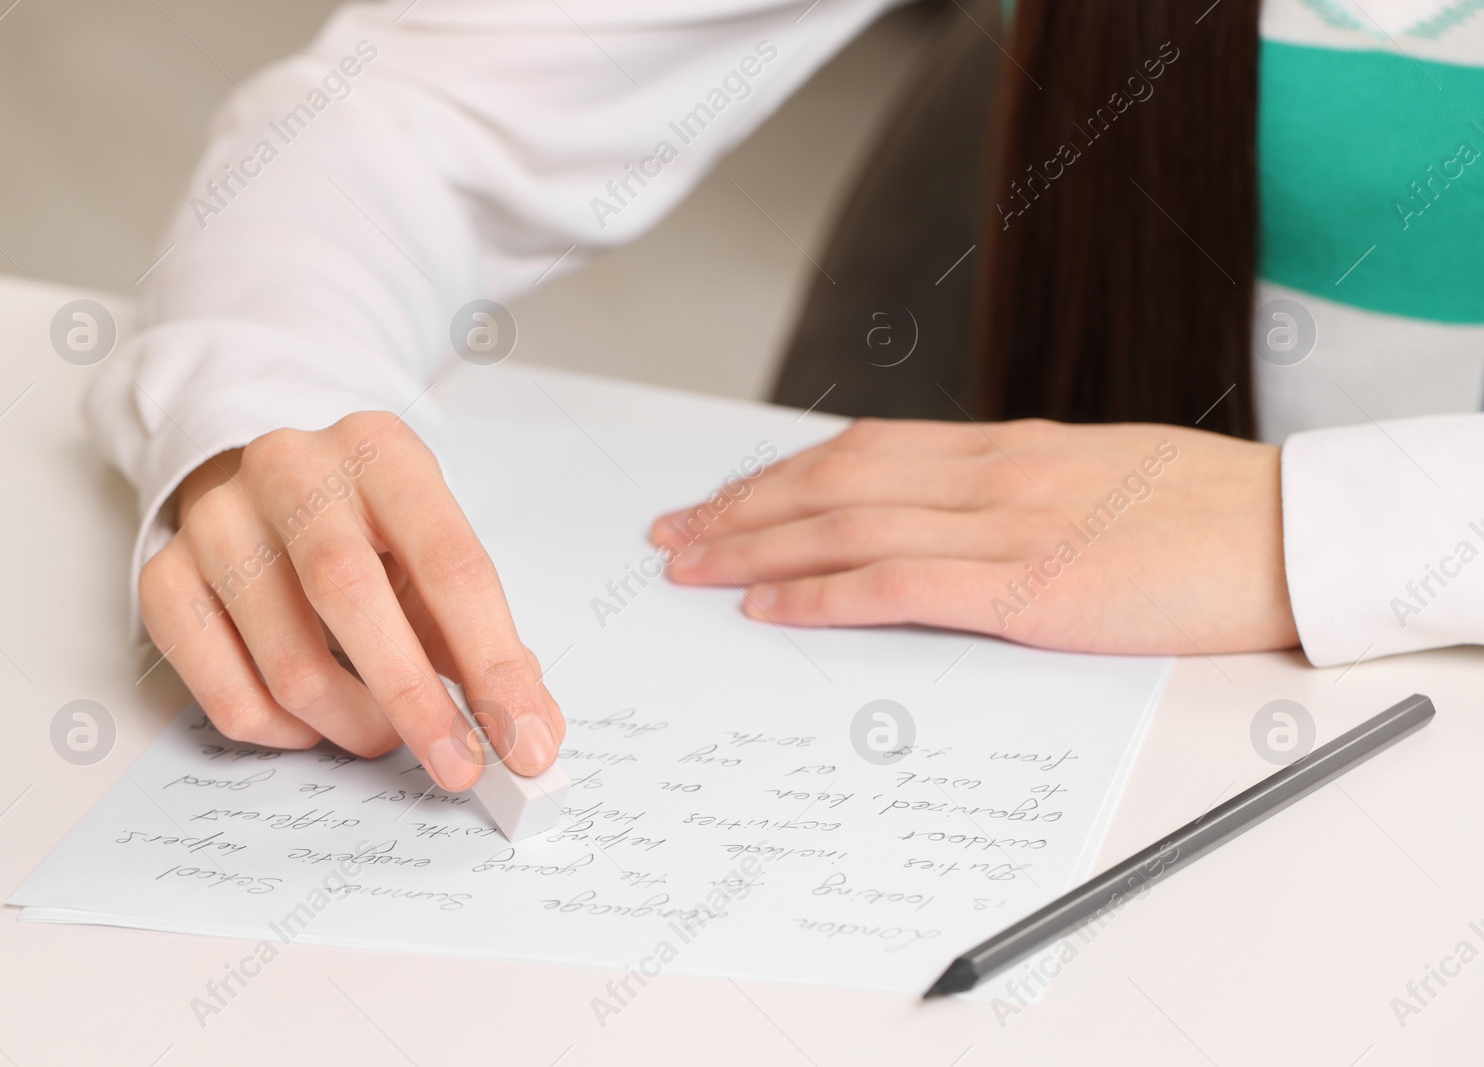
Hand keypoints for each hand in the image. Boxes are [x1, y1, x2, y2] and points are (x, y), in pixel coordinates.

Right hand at [139, 412, 563, 790]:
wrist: (272, 486)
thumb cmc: (371, 533)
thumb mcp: (434, 558)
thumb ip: (484, 642)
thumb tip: (534, 731)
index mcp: (381, 453)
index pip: (450, 562)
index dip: (493, 661)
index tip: (526, 740)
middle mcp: (291, 470)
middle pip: (350, 597)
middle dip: (416, 701)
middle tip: (459, 766)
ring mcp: (217, 522)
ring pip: (289, 665)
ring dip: (354, 726)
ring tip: (383, 732)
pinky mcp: (164, 578)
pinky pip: (228, 699)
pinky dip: (288, 734)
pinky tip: (316, 720)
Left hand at [652, 419, 1298, 654]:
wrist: (1286, 532)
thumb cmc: (1197, 512)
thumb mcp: (1089, 479)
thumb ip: (1008, 493)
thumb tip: (943, 518)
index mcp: (1002, 449)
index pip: (860, 452)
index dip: (778, 475)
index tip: (725, 497)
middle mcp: (986, 474)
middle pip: (831, 481)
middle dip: (740, 508)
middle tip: (672, 533)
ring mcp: (1003, 526)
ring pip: (845, 524)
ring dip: (755, 546)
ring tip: (690, 566)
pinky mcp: (1027, 587)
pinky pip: (898, 583)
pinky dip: (821, 594)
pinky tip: (769, 606)